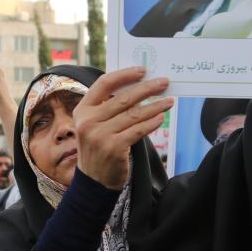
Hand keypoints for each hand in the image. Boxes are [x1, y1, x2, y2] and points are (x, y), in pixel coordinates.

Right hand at [72, 67, 172, 189]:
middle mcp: (88, 121)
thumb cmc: (99, 146)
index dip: (124, 75)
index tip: (142, 70)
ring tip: (168, 101)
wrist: (94, 180)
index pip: (104, 83)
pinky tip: (161, 117)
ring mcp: (100, 135)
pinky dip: (151, 122)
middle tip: (164, 82)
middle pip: (123, 98)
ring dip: (155, 106)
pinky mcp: (113, 148)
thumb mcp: (95, 124)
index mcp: (83, 109)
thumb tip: (138, 86)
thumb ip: (108, 107)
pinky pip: (138, 130)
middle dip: (147, 88)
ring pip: (134, 114)